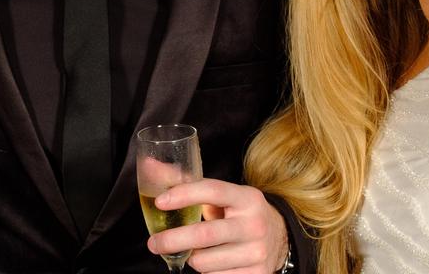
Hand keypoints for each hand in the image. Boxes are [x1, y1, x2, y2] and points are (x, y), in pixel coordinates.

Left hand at [147, 178, 287, 273]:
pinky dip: (205, 271)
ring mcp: (257, 252)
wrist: (280, 238)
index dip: (184, 194)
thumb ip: (185, 181)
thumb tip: (148, 165)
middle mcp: (254, 224)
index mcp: (247, 198)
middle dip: (172, 240)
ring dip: (191, 257)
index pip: (212, 191)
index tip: (160, 202)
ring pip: (204, 261)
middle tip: (154, 243)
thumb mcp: (222, 195)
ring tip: (197, 250)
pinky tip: (213, 262)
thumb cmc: (239, 213)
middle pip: (204, 235)